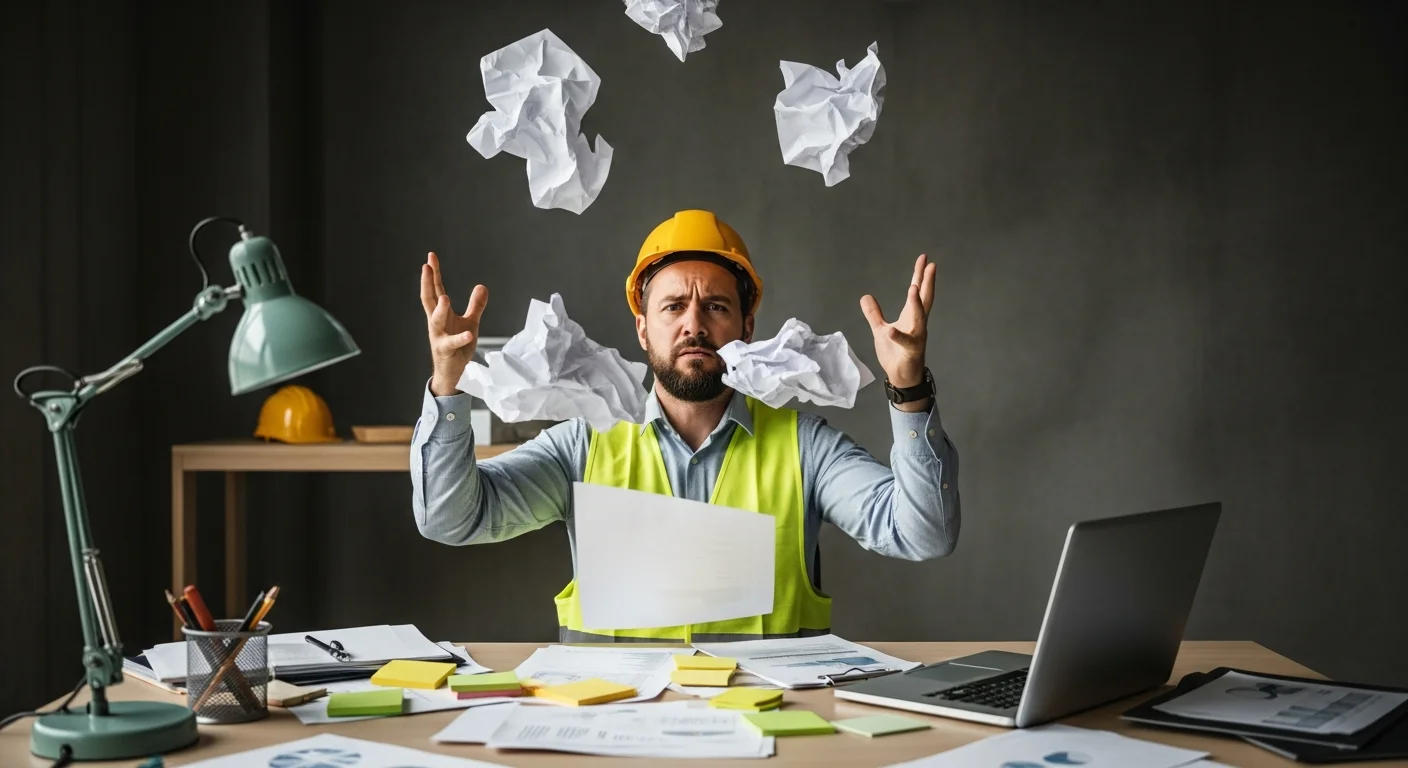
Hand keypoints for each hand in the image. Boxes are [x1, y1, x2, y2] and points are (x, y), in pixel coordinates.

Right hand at [419, 252, 486, 396]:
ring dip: (440, 309)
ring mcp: (438, 336)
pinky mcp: (445, 350)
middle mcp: (436, 323)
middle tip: (426, 266)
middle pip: (429, 299)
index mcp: (441, 314)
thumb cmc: (458, 347)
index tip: (430, 258)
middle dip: (427, 283)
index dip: (433, 274)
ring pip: (435, 321)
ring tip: (446, 298)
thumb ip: (476, 305)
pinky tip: (468, 333)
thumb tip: (482, 286)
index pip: (436, 290)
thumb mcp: (470, 322)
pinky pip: (452, 343)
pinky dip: (460, 338)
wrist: (452, 372)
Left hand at [860, 254, 934, 392]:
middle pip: (924, 299)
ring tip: (913, 287)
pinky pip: (905, 342)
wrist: (901, 376)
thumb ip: (874, 314)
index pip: (918, 292)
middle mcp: (917, 323)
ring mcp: (916, 336)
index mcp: (911, 316)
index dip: (920, 276)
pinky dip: (898, 335)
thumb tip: (865, 296)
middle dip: (927, 282)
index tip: (925, 259)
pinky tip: (891, 329)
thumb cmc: (895, 353)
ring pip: (919, 317)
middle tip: (931, 265)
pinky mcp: (911, 351)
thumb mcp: (880, 330)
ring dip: (916, 303)